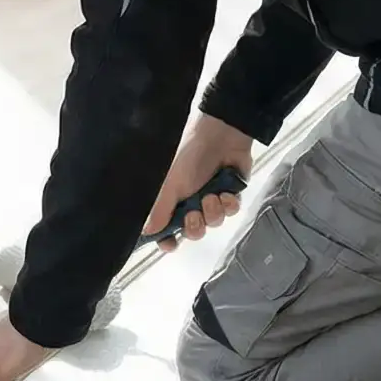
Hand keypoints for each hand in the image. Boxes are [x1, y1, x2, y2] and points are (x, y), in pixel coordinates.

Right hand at [144, 114, 253, 251]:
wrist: (221, 136)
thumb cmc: (191, 155)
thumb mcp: (171, 184)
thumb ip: (160, 211)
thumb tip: (148, 232)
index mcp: (173, 199)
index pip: (168, 229)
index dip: (169, 240)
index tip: (171, 244)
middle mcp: (192, 201)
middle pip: (194, 231)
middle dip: (196, 225)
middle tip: (195, 213)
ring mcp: (212, 198)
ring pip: (215, 222)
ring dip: (214, 211)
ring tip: (212, 194)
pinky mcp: (232, 193)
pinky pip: (231, 211)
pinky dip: (229, 204)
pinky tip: (226, 192)